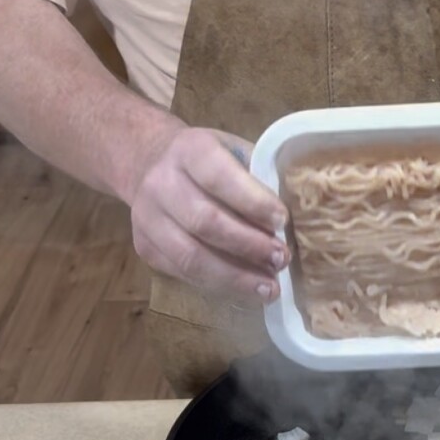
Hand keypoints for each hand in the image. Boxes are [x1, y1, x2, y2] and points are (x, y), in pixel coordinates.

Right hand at [128, 122, 289, 305]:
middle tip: (281, 260)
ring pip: (190, 256)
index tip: (283, 221)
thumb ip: (257, 176)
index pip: (220, 178)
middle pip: (205, 222)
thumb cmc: (206, 160)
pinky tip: (244, 289)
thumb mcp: (231, 151)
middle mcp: (161, 183)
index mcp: (189, 150)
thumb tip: (295, 217)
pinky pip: (182, 273)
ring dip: (235, 277)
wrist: (147, 163)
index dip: (253, 202)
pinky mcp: (144, 247)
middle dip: (249, 246)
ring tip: (269, 288)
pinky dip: (217, 285)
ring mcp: (147, 218)